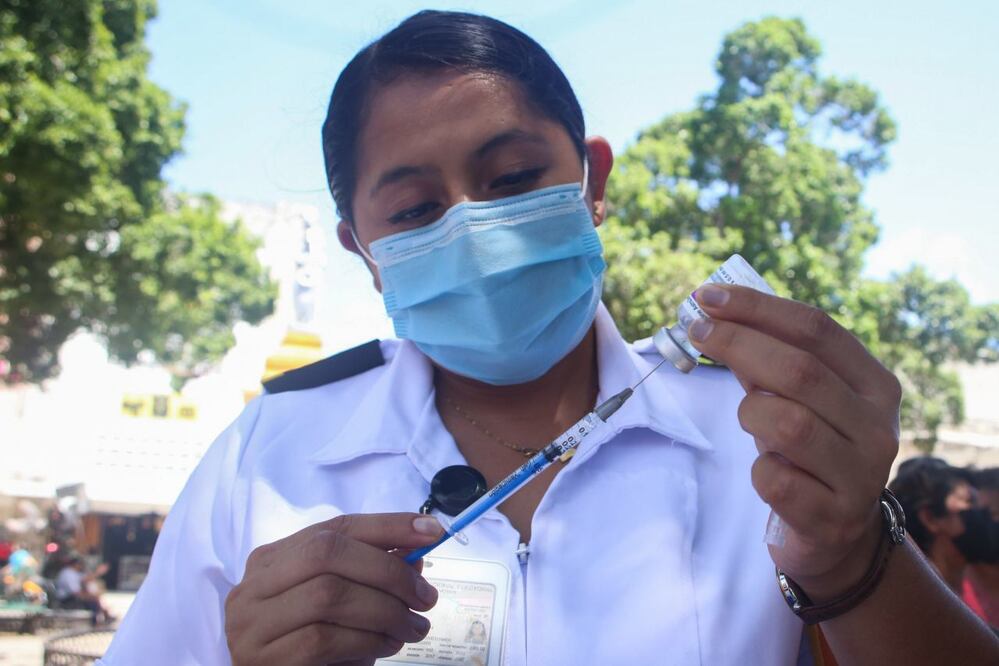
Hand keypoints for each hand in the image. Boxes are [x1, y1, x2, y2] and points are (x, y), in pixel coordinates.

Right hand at [225, 513, 444, 665]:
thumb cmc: (311, 645)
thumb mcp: (340, 602)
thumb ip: (370, 573)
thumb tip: (416, 552)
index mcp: (273, 560)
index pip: (334, 527)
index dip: (387, 525)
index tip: (431, 531)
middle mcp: (255, 585)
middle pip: (328, 553)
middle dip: (388, 570)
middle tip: (425, 597)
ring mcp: (253, 623)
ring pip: (329, 595)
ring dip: (386, 611)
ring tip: (414, 627)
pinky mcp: (265, 659)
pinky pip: (324, 639)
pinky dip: (368, 639)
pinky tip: (389, 645)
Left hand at [689, 285, 900, 600]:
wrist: (838, 537)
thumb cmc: (810, 451)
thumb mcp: (801, 400)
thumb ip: (770, 359)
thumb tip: (713, 313)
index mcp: (875, 384)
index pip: (816, 330)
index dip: (757, 308)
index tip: (706, 296)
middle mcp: (878, 426)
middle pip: (800, 370)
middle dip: (738, 344)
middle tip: (695, 331)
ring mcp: (861, 475)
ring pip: (788, 423)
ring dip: (751, 414)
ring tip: (751, 421)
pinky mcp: (833, 518)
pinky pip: (775, 479)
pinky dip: (757, 469)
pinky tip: (767, 472)